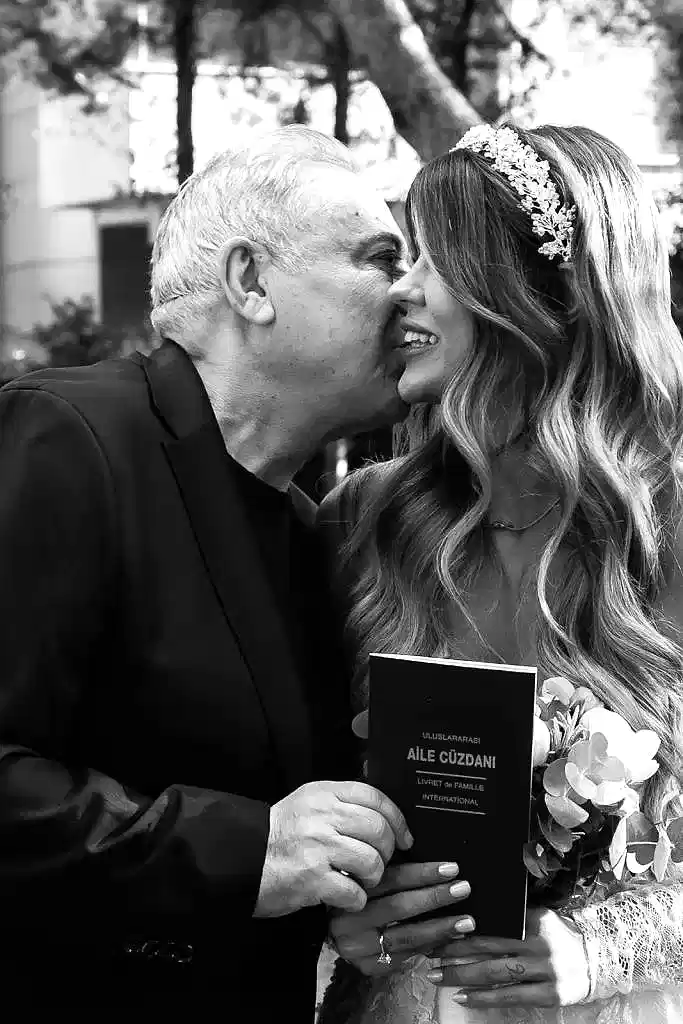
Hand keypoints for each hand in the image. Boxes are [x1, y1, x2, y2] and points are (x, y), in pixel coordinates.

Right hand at [254, 781, 412, 917]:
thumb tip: (386, 812)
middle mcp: (322, 815)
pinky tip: (344, 896)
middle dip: (388, 851)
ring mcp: (317, 846)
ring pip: (372, 862)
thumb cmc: (282, 836)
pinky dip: (355, 899)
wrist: (244, 861)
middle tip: (379, 862)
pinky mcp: (312, 878)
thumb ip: (342, 802)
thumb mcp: (309, 804)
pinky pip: (355, 891)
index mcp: (324, 793)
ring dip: (372, 878)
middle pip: (379, 829)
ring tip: (360, 880)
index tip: (405, 837)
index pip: (374, 796)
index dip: (397, 818)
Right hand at [330, 861, 474, 975]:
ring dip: (440, 928)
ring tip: (466, 921)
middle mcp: (348, 921)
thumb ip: (390, 867)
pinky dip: (429, 946)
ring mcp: (356, 947)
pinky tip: (449, 938)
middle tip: (463, 888)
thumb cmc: (358, 893)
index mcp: (349, 889)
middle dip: (435, 897)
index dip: (422, 873)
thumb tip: (434, 863)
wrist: (333, 929)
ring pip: (405, 936)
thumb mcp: (367, 875)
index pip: (390, 880)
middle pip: (399, 907)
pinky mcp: (367, 966)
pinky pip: (404, 957)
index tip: (450, 868)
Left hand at [427, 907, 590, 1008]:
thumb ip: (512, 916)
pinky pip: (510, 997)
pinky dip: (484, 998)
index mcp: (532, 921)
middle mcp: (537, 945)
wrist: (600, 958)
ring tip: (437, 976)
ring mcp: (544, 972)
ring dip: (462, 976)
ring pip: (495, 973)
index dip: (462, 929)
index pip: (490, 925)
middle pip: (487, 948)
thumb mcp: (538, 917)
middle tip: (428, 954)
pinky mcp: (549, 995)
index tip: (438, 930)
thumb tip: (473, 913)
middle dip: (453, 952)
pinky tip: (464, 998)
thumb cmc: (560, 934)